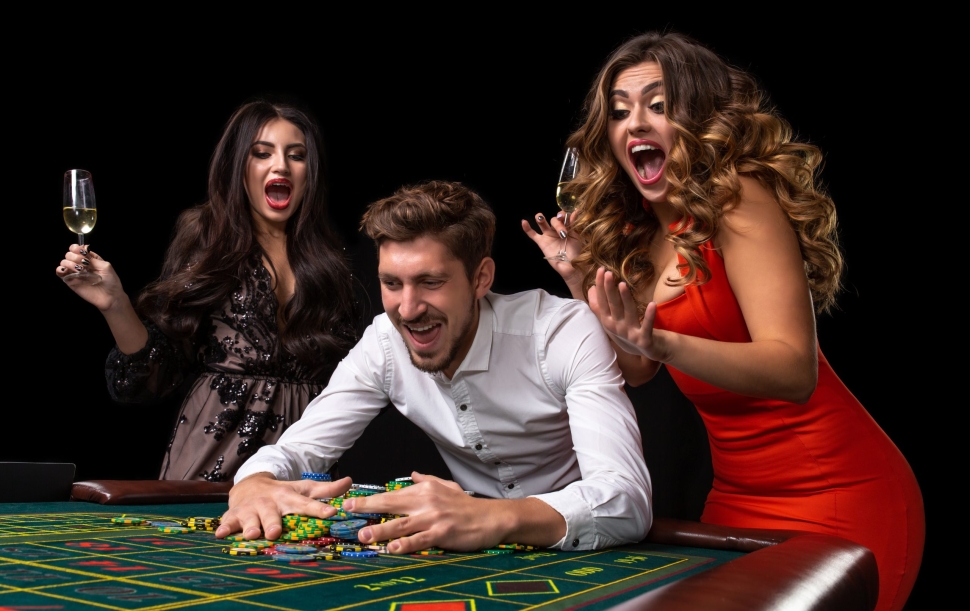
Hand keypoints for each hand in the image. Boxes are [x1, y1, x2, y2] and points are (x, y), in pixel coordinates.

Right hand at [55, 244, 125, 311]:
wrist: (110, 297)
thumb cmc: (111, 281)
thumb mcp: (105, 266)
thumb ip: (93, 258)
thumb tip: (83, 247)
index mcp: (89, 259)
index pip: (77, 248)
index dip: (77, 248)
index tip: (83, 253)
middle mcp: (80, 264)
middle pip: (69, 254)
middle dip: (75, 256)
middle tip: (84, 264)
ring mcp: (74, 273)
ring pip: (64, 262)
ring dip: (70, 263)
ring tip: (80, 270)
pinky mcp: (70, 281)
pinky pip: (60, 273)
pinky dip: (60, 269)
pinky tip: (66, 270)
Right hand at [215, 473, 351, 539]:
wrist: (250, 484)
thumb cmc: (282, 492)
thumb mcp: (303, 489)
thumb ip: (326, 490)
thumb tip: (350, 481)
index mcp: (288, 498)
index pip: (306, 504)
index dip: (319, 509)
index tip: (331, 513)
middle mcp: (269, 504)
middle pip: (272, 515)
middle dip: (273, 523)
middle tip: (275, 532)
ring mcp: (250, 510)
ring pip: (250, 519)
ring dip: (250, 526)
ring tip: (252, 533)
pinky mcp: (234, 515)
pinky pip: (228, 522)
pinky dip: (224, 527)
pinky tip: (221, 533)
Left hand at [343, 472, 505, 552]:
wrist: (490, 517)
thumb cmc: (467, 505)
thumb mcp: (446, 486)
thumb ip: (427, 480)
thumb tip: (411, 475)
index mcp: (425, 489)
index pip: (393, 494)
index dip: (371, 500)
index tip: (351, 502)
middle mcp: (426, 501)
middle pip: (391, 504)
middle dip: (368, 508)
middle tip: (348, 511)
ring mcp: (434, 518)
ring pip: (401, 524)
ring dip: (381, 530)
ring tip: (364, 536)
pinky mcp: (442, 534)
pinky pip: (420, 540)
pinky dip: (406, 544)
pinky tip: (393, 548)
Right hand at [521, 212, 582, 285]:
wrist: (571, 266)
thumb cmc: (577, 252)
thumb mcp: (578, 237)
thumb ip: (576, 224)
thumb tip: (576, 211)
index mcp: (567, 227)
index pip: (564, 217)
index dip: (566, 216)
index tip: (570, 219)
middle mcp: (557, 229)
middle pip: (554, 220)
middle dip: (558, 224)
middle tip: (563, 233)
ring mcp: (549, 235)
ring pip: (542, 223)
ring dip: (541, 218)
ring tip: (540, 218)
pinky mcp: (541, 242)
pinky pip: (532, 234)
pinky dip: (527, 228)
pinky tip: (524, 222)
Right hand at [588, 267, 671, 362]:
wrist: (648, 350)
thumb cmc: (628, 333)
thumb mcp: (611, 320)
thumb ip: (600, 306)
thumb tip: (591, 288)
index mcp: (608, 321)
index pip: (602, 301)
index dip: (601, 286)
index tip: (601, 270)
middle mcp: (617, 328)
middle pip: (613, 306)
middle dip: (609, 290)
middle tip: (608, 273)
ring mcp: (630, 334)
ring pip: (628, 314)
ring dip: (625, 300)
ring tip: (623, 285)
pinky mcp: (644, 340)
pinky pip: (647, 326)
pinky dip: (649, 316)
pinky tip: (652, 304)